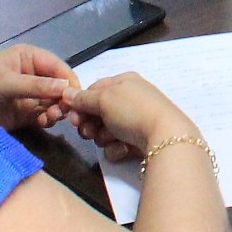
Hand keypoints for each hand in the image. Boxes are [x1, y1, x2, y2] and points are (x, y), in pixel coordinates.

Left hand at [0, 45, 81, 131]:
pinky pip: (43, 115)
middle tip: (62, 111)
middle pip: (59, 86)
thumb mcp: (5, 82)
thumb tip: (66, 87)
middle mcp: (33, 75)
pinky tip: (43, 122)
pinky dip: (47, 119)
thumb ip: (35, 86)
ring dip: (56, 110)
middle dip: (63, 98)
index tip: (76, 97)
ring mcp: (29, 95)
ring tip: (50, 118)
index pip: (58, 67)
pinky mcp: (24, 114)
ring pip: (53, 102)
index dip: (69, 81)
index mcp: (29, 58)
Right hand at [67, 71, 195, 162]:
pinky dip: (117, 148)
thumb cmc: (132, 111)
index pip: (94, 90)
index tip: (72, 117)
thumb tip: (66, 92)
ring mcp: (135, 121)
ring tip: (111, 138)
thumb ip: (83, 98)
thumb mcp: (104, 99)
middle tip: (89, 132)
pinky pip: (117, 145)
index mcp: (124, 82)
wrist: (164, 137)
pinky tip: (124, 149)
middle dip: (90, 125)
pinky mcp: (139, 140)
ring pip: (105, 131)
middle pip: (98, 113)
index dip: (80, 104)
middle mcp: (130, 99)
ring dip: (104, 137)